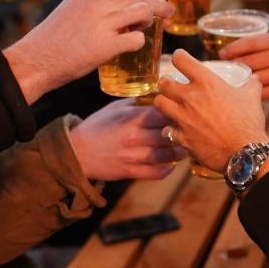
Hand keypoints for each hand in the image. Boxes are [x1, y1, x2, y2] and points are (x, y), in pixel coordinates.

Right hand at [4, 0, 174, 102]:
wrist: (35, 61)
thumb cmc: (52, 39)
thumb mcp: (71, 8)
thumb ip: (94, 3)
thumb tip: (120, 7)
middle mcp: (97, 2)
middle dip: (161, 4)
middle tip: (168, 10)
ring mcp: (103, 23)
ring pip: (144, 13)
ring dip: (151, 21)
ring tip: (149, 27)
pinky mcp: (106, 46)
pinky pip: (137, 40)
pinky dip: (139, 43)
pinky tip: (132, 46)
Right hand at [69, 99, 185, 180]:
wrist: (77, 152)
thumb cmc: (97, 126)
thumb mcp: (115, 108)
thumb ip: (137, 102)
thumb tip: (159, 94)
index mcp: (131, 118)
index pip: (163, 113)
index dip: (178, 112)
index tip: (185, 112)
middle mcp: (134, 137)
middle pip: (169, 134)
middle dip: (182, 132)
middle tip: (191, 131)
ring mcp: (133, 156)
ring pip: (167, 155)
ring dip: (179, 152)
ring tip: (185, 147)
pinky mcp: (130, 172)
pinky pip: (156, 173)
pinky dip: (167, 169)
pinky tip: (170, 164)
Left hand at [154, 49, 268, 171]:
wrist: (244, 152)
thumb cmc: (248, 122)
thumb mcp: (252, 97)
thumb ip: (251, 85)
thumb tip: (254, 79)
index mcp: (206, 82)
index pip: (181, 59)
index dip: (179, 57)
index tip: (180, 59)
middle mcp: (190, 97)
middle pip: (163, 82)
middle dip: (166, 83)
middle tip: (172, 86)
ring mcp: (183, 118)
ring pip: (159, 103)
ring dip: (163, 103)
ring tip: (169, 105)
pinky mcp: (181, 137)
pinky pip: (166, 130)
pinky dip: (169, 130)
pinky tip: (176, 130)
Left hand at [220, 33, 268, 99]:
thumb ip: (256, 44)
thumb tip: (226, 53)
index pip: (251, 43)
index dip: (233, 48)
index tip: (222, 54)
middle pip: (250, 62)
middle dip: (233, 66)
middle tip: (222, 69)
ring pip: (254, 78)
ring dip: (239, 81)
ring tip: (229, 81)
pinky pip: (261, 92)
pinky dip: (249, 93)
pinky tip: (241, 92)